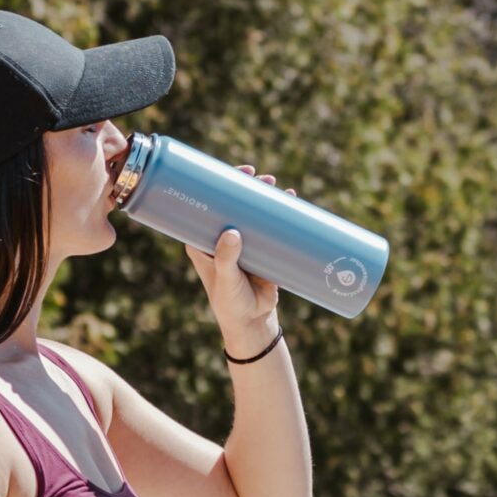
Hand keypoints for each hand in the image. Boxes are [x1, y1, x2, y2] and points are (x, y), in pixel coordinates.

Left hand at [184, 164, 295, 343]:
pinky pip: (272, 228)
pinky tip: (292, 202)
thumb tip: (232, 233)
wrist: (252, 323)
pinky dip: (281, 215)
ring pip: (254, 214)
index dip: (218, 186)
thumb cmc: (229, 302)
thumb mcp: (225, 279)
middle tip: (262, 178)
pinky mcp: (264, 252)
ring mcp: (245, 244)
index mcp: (204, 241)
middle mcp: (223, 238)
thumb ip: (226, 258)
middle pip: (234, 204)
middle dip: (248, 187)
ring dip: (266, 198)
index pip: (207, 206)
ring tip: (279, 187)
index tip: (234, 173)